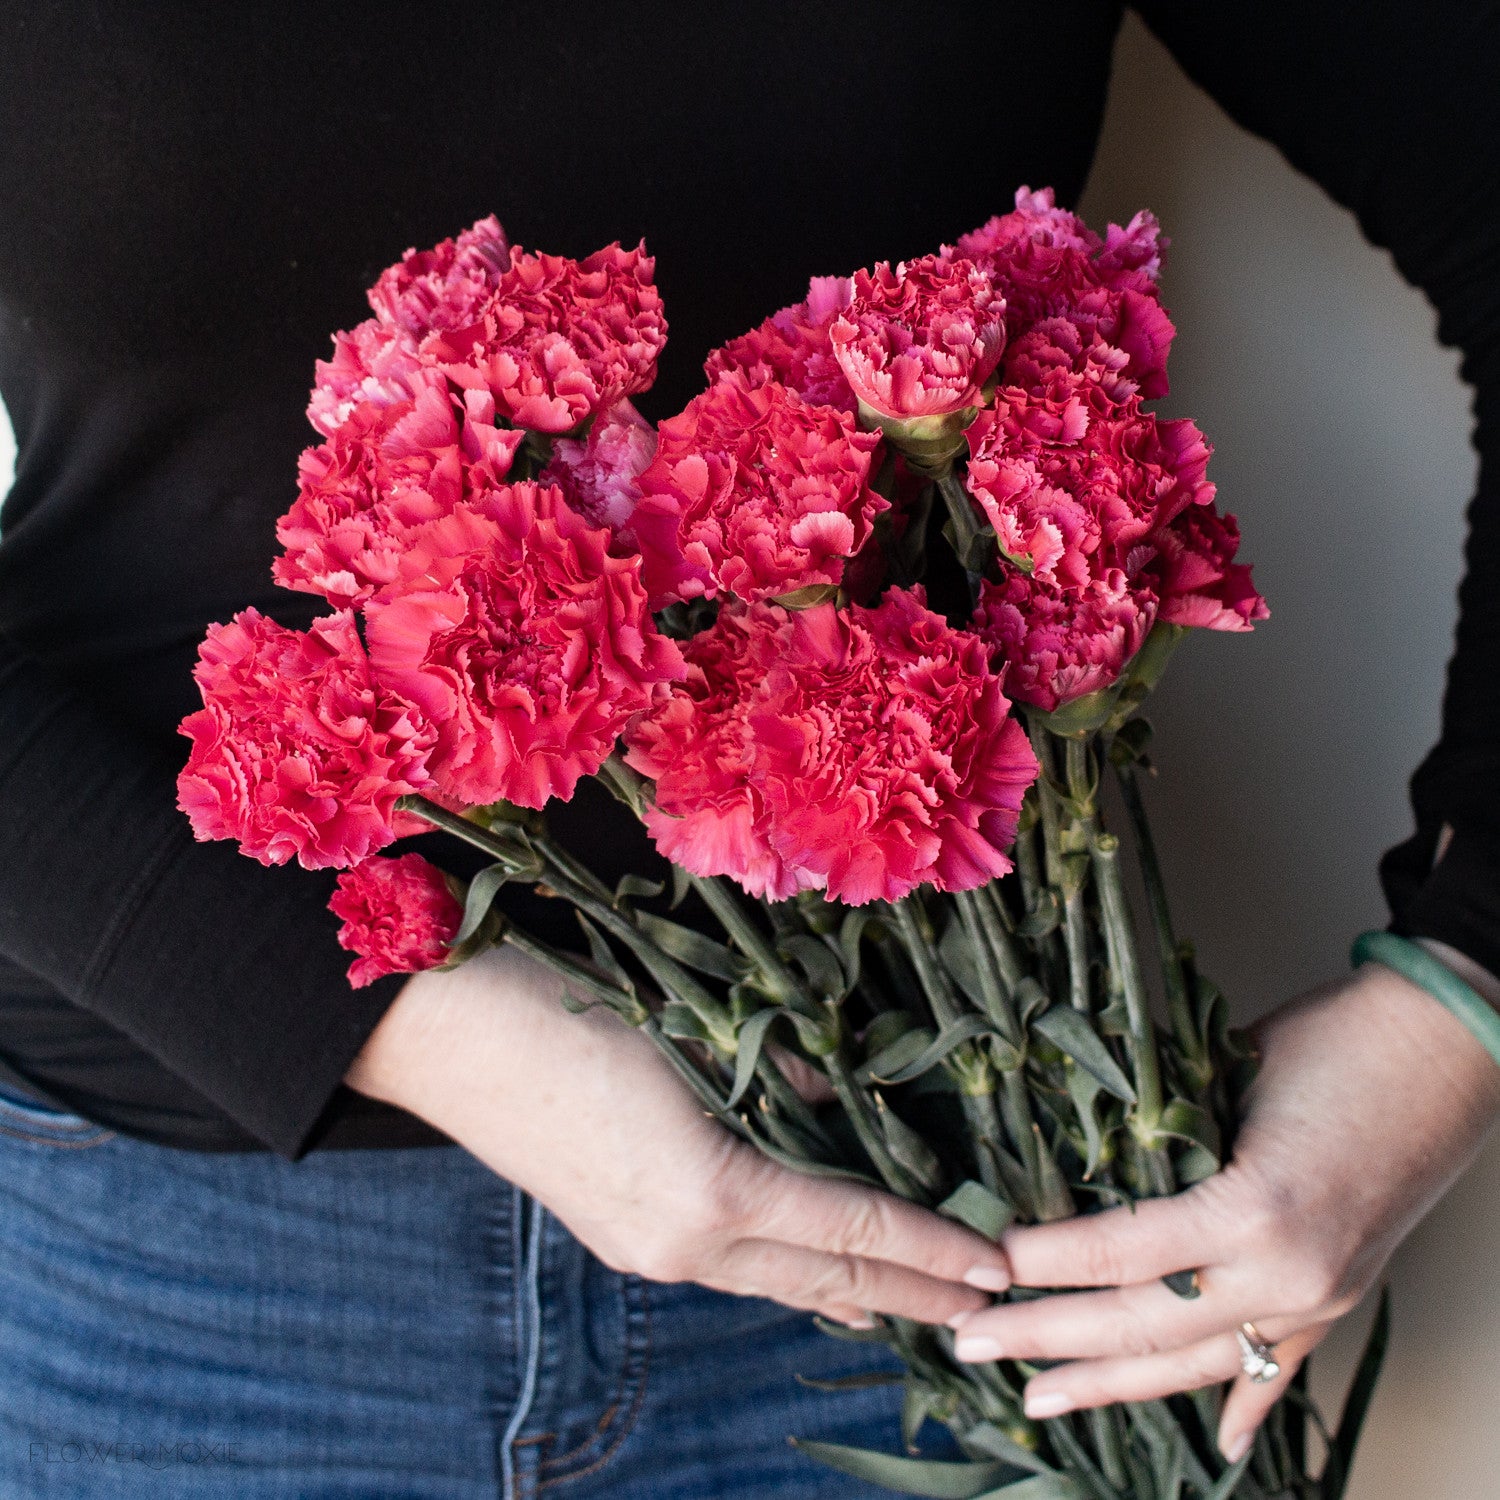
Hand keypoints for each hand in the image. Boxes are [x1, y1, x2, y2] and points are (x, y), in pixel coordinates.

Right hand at [346, 945, 1010, 1326]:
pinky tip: (818, 1285)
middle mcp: (686, 1244)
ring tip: (919, 1305)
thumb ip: (783, 1077)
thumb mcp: (696, 1033)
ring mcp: (649, 1252)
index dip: (931, 1249)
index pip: (853, 1230)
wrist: (453, 1035)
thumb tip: (842, 1106)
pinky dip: (791, 1277)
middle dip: (913, 1296)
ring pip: (780, 1284)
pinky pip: (734, 1270)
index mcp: (711, 1192)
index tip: (994, 1265)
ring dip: (855, 1295)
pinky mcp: (624, 1239)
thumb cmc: (574, 1010)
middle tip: (985, 1308)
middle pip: (827, 1280)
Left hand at [948, 958, 1499, 1460]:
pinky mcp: (1343, 1299)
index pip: (1120, 1253)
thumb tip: (1076, 1156)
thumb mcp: (1226, 1074)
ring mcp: (1320, 1297)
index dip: (1044, 1262)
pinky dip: (1242, 1403)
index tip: (983, 1264)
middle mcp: (1289, 1273)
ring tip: (1041, 1399)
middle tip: (971, 1343)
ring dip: (1113, 1385)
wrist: (1447, 1045)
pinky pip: (1279, 1368)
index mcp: (1255, 1210)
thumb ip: (1159, 1133)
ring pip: (1197, 1364)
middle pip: (1144, 1324)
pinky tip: (1214, 1445)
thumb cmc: (1337, 1038)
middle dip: (1048, 1339)